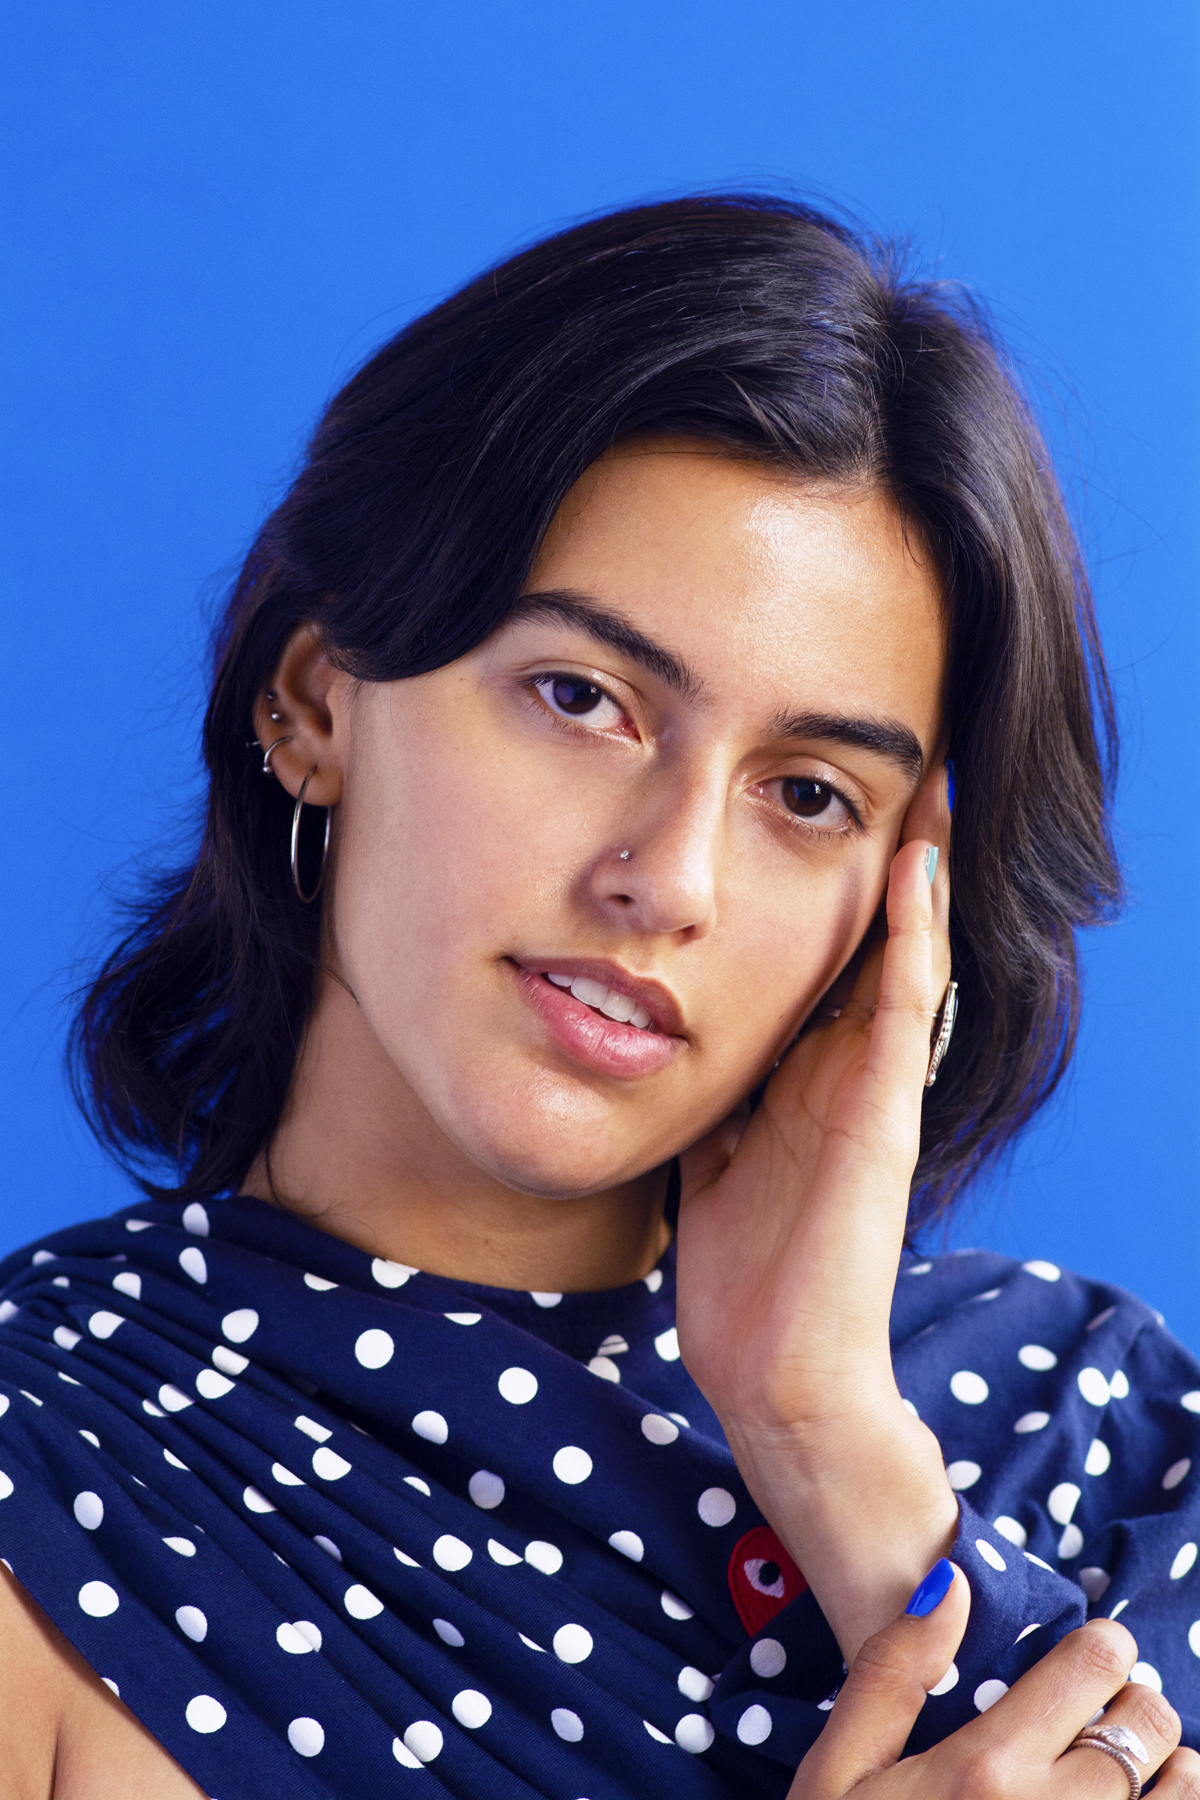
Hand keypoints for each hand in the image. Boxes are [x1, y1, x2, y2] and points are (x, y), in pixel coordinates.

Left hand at [675, 771, 956, 1657]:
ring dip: (915, 872)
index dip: (820, 883)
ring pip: (901, 954)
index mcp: (802, 1074)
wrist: (773, 1369)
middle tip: (888, 763)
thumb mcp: (707, 1150)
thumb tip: (654, 1029)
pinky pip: (902, 1009)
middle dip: (876, 855)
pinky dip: (912, 938)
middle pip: (867, 939)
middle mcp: (844, 1069)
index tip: (802, 804)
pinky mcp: (883, 1118)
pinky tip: (914, 869)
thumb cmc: (740, 1271)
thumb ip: (707, 1089)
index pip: (818, 956)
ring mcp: (871, 1090)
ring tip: (925, 786)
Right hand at [791, 1562, 1198, 1797]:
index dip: (1102, 1646)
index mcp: (985, 1770)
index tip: (1097, 1649)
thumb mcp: (839, 1772)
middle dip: (1139, 1703)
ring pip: (1180, 1798)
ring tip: (1160, 1763)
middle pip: (1145, 1728)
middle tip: (1121, 1706)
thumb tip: (951, 1582)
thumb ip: (892, 1673)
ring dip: (1176, 1770)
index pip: (1088, 1668)